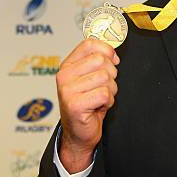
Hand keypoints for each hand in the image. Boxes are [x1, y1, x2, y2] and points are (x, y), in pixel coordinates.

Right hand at [55, 38, 119, 172]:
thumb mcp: (90, 78)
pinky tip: (98, 106)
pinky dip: (108, 101)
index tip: (112, 60)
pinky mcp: (75, 104)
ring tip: (99, 98)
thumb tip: (112, 52)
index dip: (107, 50)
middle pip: (101, 60)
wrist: (79, 133)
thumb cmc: (87, 104)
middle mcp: (64, 75)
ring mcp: (68, 90)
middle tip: (102, 87)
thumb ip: (97, 61)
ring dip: (110, 90)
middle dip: (111, 75)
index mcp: (67, 65)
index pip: (90, 44)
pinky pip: (104, 93)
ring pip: (105, 77)